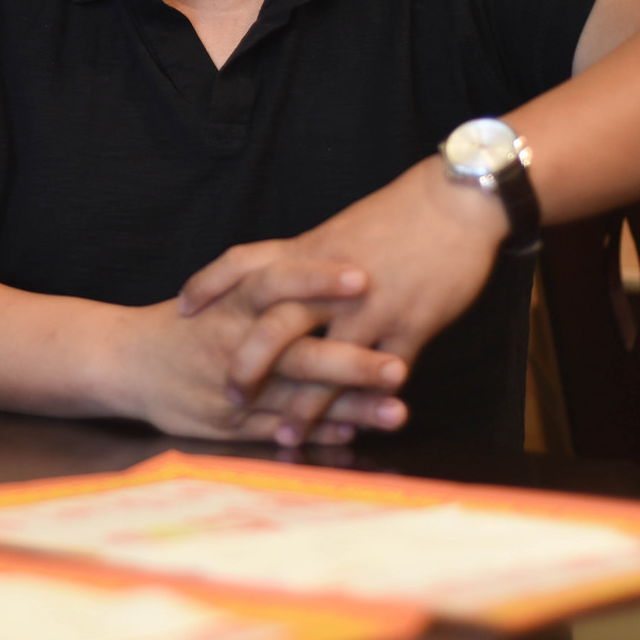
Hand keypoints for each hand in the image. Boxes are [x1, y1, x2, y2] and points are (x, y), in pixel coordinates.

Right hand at [114, 262, 408, 442]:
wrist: (124, 361)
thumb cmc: (187, 322)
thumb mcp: (223, 292)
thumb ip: (274, 285)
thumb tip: (345, 267)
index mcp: (233, 304)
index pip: (277, 283)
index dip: (317, 279)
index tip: (363, 276)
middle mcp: (233, 345)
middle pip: (297, 354)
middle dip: (350, 364)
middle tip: (398, 368)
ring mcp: (231, 389)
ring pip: (296, 401)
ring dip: (348, 409)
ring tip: (397, 412)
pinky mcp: (226, 424)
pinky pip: (277, 429)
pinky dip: (315, 433)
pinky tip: (353, 434)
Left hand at [178, 157, 507, 441]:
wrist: (457, 202)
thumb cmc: (399, 215)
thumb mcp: (341, 229)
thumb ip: (309, 259)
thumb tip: (280, 282)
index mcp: (310, 249)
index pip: (244, 262)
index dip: (209, 283)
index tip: (182, 308)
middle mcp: (331, 281)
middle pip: (277, 325)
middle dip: (249, 364)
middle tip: (228, 395)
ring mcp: (371, 306)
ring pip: (327, 362)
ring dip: (306, 406)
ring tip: (285, 437)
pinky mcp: (410, 325)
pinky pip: (382, 374)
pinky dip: (366, 407)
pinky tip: (354, 431)